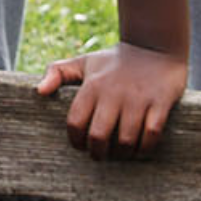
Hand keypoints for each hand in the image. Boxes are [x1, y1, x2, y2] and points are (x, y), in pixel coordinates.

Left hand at [36, 42, 186, 159]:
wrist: (154, 45)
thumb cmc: (115, 61)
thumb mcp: (84, 62)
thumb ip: (58, 73)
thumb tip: (39, 91)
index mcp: (92, 86)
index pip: (75, 122)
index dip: (75, 140)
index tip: (80, 146)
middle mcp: (113, 93)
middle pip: (98, 135)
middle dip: (97, 153)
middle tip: (99, 156)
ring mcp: (138, 99)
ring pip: (126, 139)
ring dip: (122, 154)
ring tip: (121, 154)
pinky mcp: (160, 102)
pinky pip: (152, 134)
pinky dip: (146, 147)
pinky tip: (141, 149)